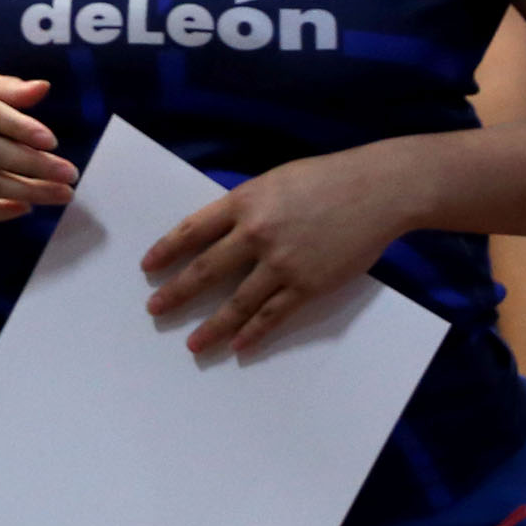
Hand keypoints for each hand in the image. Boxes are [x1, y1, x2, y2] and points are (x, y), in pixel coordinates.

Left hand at [139, 141, 419, 357]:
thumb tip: (215, 232)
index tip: (148, 268)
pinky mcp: (309, 285)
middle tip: (155, 310)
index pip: (191, 230)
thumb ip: (242, 207)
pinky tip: (238, 346)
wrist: (377, 190)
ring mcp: (282, 262)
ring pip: (237, 302)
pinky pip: (273, 315)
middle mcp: (255, 233)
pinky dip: (253, 333)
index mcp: (243, 202)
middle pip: (205, 270)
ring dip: (212, 327)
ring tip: (193, 344)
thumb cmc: (325, 179)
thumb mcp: (272, 182)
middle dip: (177, 293)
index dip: (166, 251)